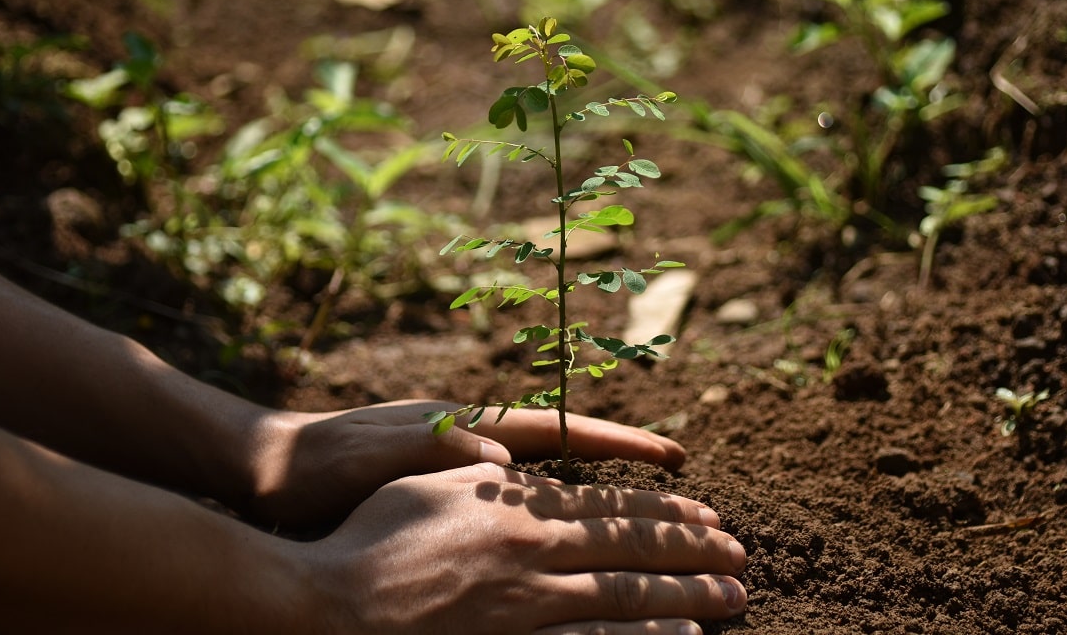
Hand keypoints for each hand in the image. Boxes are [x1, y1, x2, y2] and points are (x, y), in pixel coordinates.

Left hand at [246, 401, 685, 526]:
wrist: (269, 470)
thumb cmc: (318, 467)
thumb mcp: (375, 458)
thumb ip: (439, 452)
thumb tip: (504, 461)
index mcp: (466, 430)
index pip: (562, 433)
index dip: (621, 445)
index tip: (675, 457)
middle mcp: (476, 443)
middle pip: (574, 460)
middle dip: (634, 481)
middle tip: (695, 502)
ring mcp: (463, 464)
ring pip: (556, 484)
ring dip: (608, 501)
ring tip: (663, 520)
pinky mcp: (446, 489)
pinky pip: (523, 503)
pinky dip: (561, 515)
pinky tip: (582, 539)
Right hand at [295, 463, 747, 634]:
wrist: (326, 605)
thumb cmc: (367, 533)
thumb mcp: (422, 480)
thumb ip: (476, 464)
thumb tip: (517, 459)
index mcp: (518, 505)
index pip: (610, 503)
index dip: (664, 507)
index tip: (707, 513)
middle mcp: (534, 552)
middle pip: (632, 546)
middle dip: (694, 549)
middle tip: (741, 554)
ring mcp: (529, 607)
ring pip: (627, 596)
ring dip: (686, 595)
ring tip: (731, 598)